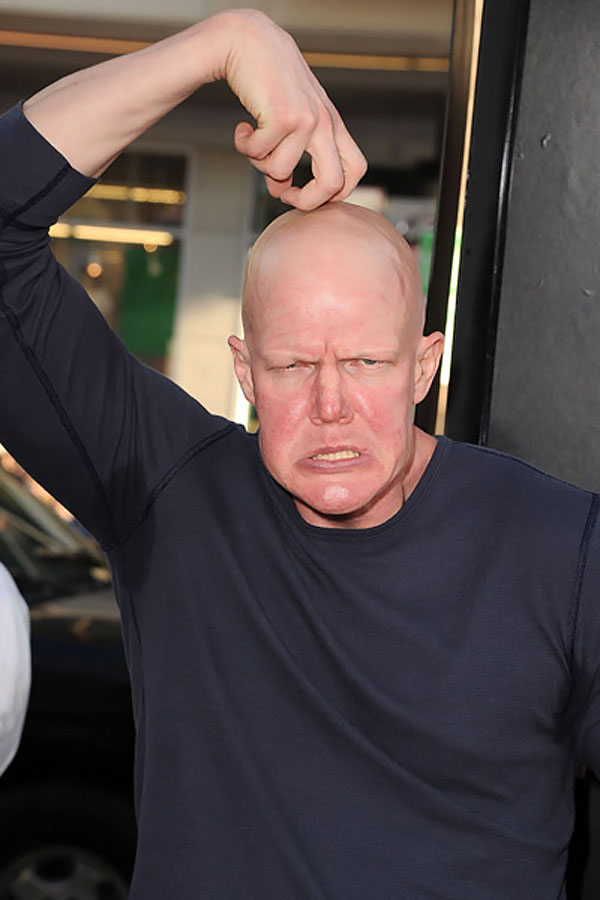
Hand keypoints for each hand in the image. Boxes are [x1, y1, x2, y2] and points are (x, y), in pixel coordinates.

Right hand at [222, 10, 366, 210]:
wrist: (248, 41)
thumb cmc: (269, 82)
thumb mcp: (292, 117)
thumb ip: (293, 153)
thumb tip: (279, 188)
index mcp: (333, 124)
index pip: (354, 171)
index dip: (333, 194)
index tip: (307, 192)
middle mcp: (325, 123)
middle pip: (332, 185)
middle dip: (304, 201)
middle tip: (281, 192)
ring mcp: (307, 119)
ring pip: (280, 171)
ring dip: (259, 163)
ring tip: (253, 140)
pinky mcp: (283, 115)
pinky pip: (259, 153)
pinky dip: (244, 146)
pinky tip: (243, 127)